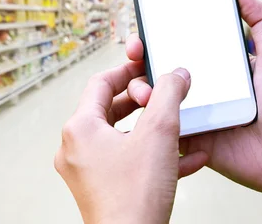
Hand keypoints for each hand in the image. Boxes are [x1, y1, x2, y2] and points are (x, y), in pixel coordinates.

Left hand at [54, 63, 207, 223]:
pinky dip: (151, 154)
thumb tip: (176, 75)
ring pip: (121, 136)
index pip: (101, 83)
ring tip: (178, 125)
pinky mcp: (99, 189)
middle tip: (165, 95)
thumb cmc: (135, 196)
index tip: (147, 67)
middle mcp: (76, 148)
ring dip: (152, 129)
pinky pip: (126, 161)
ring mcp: (85, 171)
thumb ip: (169, 95)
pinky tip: (185, 158)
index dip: (127, 70)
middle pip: (110, 109)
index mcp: (80, 128)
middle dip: (143, 101)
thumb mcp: (159, 132)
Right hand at [125, 0, 261, 203]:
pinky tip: (149, 112)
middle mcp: (200, 89)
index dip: (158, 38)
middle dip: (140, 61)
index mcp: (216, 68)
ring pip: (155, 99)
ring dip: (140, 89)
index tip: (145, 30)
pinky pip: (163, 129)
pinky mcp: (191, 140)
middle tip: (136, 53)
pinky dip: (152, 121)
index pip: (180, 47)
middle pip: (160, 71)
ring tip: (143, 88)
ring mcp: (194, 115)